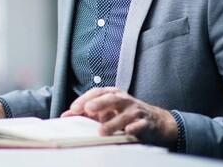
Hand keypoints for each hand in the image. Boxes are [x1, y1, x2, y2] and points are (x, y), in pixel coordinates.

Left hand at [61, 87, 177, 148]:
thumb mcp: (107, 110)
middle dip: (99, 103)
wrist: (156, 120)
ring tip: (102, 131)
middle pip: (111, 99)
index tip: (74, 108)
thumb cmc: (126, 114)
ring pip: (124, 115)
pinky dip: (134, 128)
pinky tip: (128, 131)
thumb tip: (66, 115)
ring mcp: (136, 111)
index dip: (85, 98)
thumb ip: (87, 112)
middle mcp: (124, 100)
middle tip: (88, 109)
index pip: (97, 92)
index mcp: (113, 94)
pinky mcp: (146, 122)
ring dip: (113, 122)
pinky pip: (140, 125)